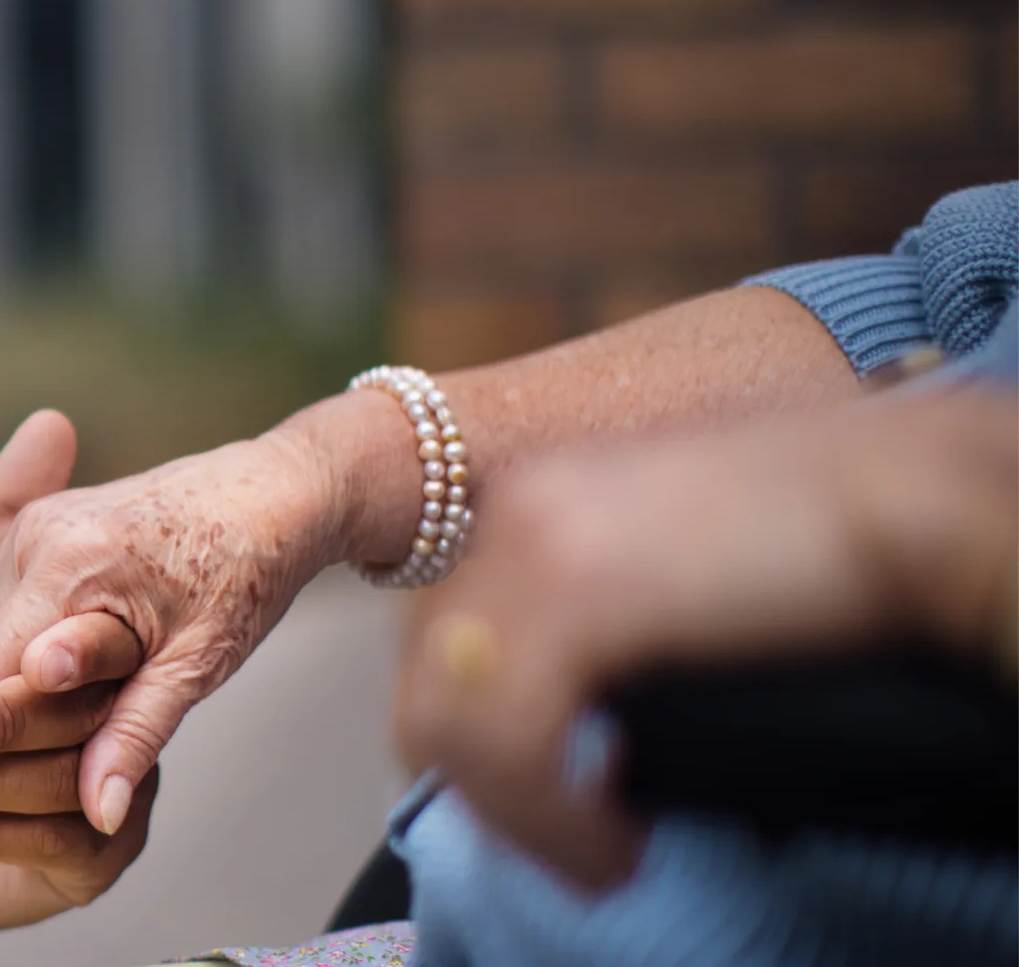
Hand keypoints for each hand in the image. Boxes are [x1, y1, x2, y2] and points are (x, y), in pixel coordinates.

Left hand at [0, 410, 155, 927]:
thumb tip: (53, 422)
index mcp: (77, 656)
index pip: (86, 650)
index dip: (52, 656)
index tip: (25, 657)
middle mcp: (106, 722)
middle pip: (84, 720)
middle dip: (6, 724)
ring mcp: (107, 797)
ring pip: (71, 788)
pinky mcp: (92, 862)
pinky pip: (66, 847)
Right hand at [0, 432, 346, 833]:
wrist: (270, 491)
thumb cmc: (245, 574)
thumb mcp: (197, 666)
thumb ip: (135, 737)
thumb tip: (100, 815)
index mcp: (69, 566)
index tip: (5, 775)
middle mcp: (35, 535)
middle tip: (34, 750)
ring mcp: (31, 524)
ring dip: (4, 673)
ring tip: (66, 702)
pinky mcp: (35, 523)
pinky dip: (16, 640)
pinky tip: (63, 663)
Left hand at [393, 393, 1018, 889]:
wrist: (919, 494)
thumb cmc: (836, 550)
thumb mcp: (680, 575)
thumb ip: (614, 624)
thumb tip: (593, 731)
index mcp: (534, 496)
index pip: (445, 634)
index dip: (482, 728)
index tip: (548, 796)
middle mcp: (514, 508)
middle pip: (432, 676)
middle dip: (486, 778)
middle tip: (570, 839)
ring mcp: (534, 544)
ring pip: (447, 718)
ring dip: (516, 812)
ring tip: (597, 857)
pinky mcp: (575, 594)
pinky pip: (506, 740)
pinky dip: (550, 819)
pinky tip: (611, 849)